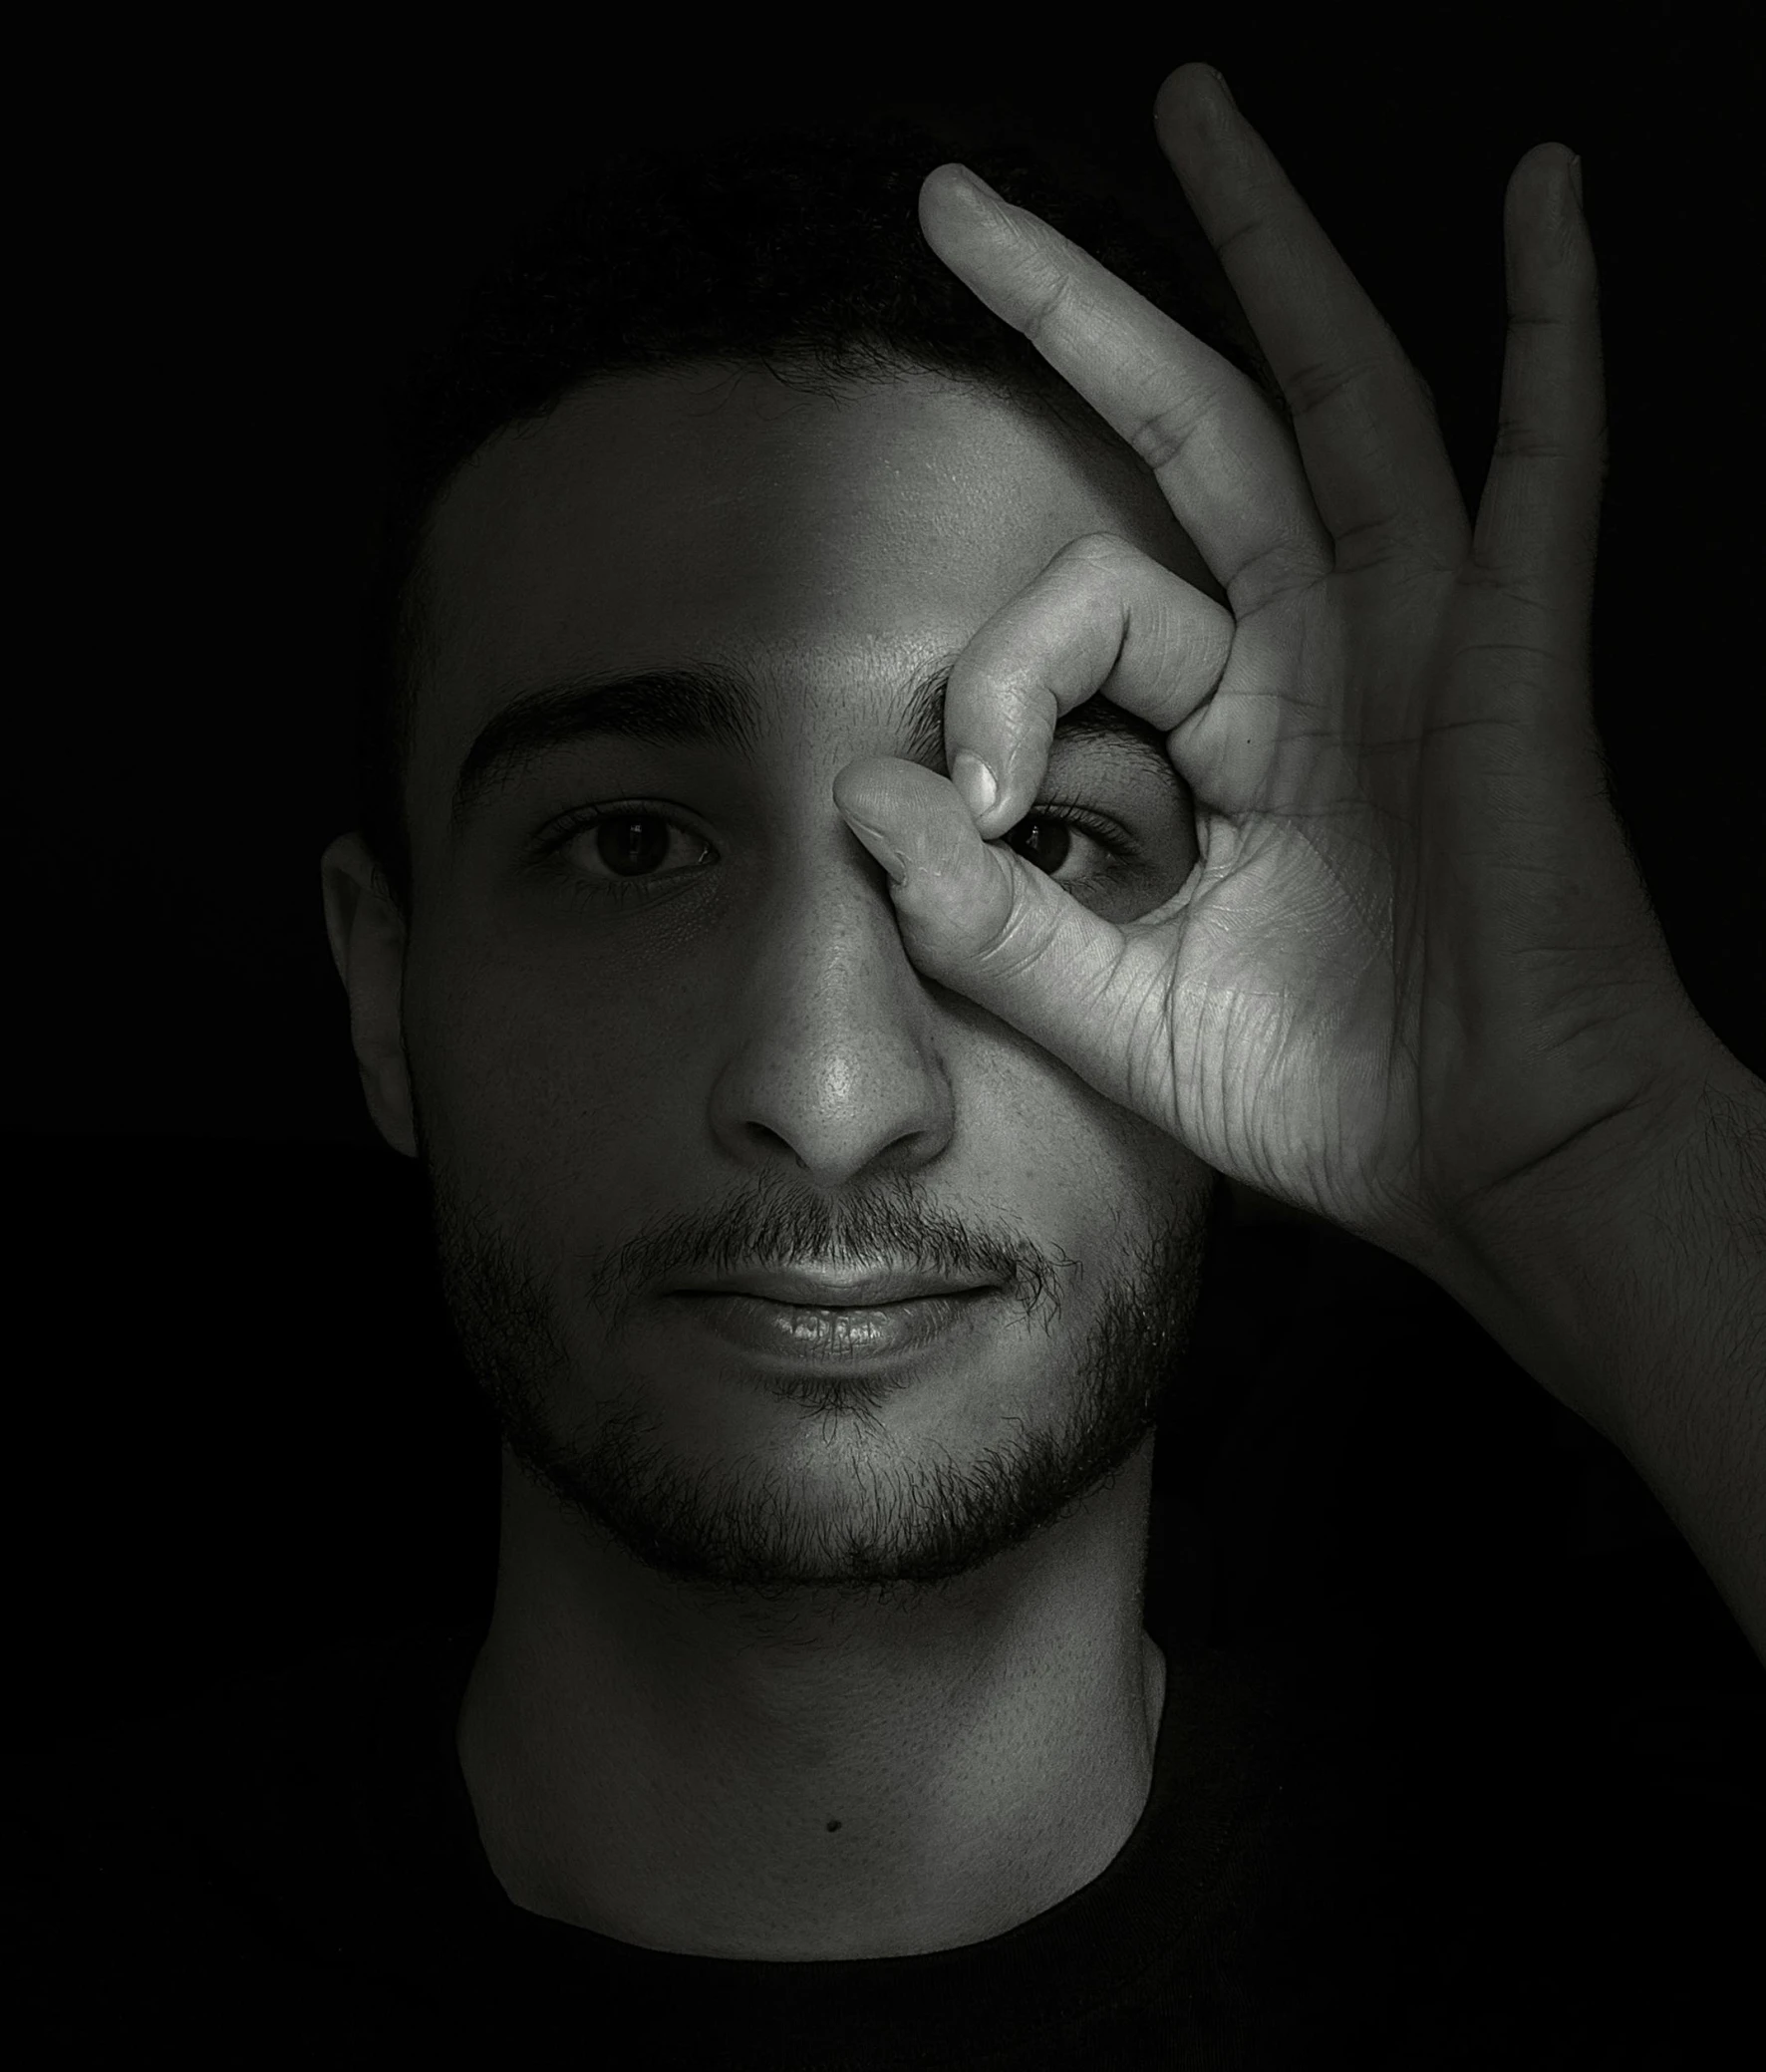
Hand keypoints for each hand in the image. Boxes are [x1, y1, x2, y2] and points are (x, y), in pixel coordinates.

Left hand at [834, 62, 1718, 1281]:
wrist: (1496, 1167)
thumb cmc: (1338, 1095)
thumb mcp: (1119, 1010)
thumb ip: (988, 921)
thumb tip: (860, 795)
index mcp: (1235, 734)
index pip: (1083, 617)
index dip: (997, 683)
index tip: (969, 806)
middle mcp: (1324, 657)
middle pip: (1194, 430)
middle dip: (1078, 305)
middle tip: (952, 200)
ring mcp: (1425, 640)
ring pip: (1341, 399)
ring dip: (1271, 246)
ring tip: (1197, 104)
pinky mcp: (1515, 663)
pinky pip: (1545, 475)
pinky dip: (1554, 337)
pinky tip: (1542, 200)